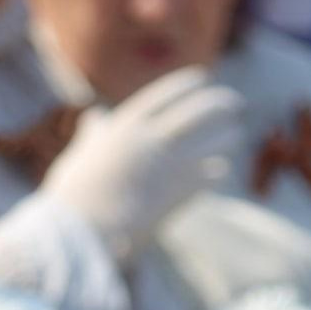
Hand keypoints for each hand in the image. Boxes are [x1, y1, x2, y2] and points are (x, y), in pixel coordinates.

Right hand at [41, 66, 250, 258]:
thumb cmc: (75, 195)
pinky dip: (217, 171)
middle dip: (218, 103)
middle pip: (196, 112)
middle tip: (233, 102)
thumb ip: (94, 133)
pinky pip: (210, 176)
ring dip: (226, 136)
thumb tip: (96, 115)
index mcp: (126, 126)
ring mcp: (170, 166)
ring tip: (235, 133)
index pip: (164, 95)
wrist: (84, 232)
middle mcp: (152, 140)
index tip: (201, 77)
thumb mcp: (82, 153)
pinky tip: (221, 170)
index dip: (185, 84)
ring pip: (211, 142)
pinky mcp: (181, 194)